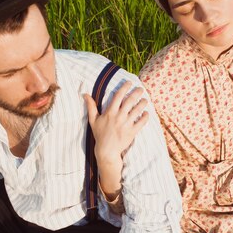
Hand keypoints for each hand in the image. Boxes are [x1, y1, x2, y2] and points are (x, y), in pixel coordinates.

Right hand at [84, 81, 148, 196]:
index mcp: (110, 112)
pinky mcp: (132, 132)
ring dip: (143, 103)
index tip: (129, 82)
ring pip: (137, 110)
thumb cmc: (100, 134)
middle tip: (141, 89)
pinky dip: (145, 117)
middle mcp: (119, 116)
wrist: (106, 150)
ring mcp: (126, 124)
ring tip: (145, 100)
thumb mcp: (93, 120)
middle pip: (130, 100)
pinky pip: (141, 122)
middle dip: (137, 93)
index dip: (124, 87)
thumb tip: (85, 94)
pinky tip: (147, 113)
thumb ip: (91, 106)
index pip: (118, 96)